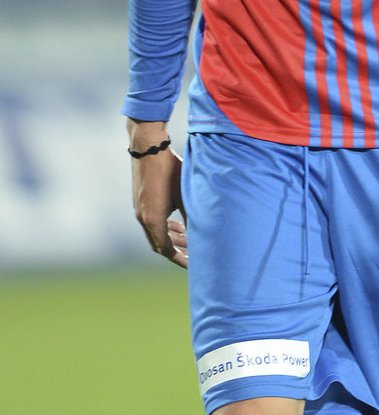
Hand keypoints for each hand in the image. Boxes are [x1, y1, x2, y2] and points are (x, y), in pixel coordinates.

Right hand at [130, 145, 187, 267]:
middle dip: (177, 250)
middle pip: (159, 244)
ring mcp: (139, 209)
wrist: (149, 148)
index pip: (165, 250)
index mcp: (153, 220)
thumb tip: (204, 236)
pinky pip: (152, 221)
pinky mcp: (140, 201)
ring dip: (171, 237)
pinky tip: (176, 222)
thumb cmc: (170, 171)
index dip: (179, 259)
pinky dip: (164, 226)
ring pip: (156, 232)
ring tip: (187, 238)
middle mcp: (143, 218)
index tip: (193, 265)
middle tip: (193, 254)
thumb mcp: (186, 196)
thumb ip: (192, 218)